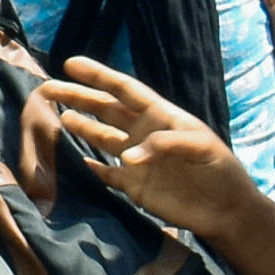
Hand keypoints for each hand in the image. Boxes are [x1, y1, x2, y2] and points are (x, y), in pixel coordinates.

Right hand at [43, 55, 265, 245]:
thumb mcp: (200, 146)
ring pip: (101, 137)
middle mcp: (142, 133)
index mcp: (159, 116)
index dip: (98, 75)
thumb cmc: (219, 170)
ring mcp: (136, 160)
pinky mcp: (134, 186)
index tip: (70, 63)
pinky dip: (90, 167)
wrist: (227, 210)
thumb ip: (165, 143)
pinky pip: (106, 174)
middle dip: (78, 97)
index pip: (124, 90)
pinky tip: (74, 159)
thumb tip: (127, 157)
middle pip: (105, 109)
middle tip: (47, 88)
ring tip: (58, 116)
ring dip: (81, 126)